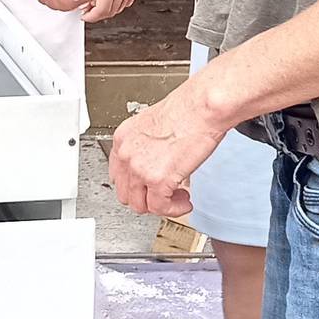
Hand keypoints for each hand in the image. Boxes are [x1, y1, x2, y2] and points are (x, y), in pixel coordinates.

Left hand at [108, 81, 227, 217]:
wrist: (201, 108)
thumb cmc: (186, 110)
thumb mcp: (154, 124)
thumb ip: (148, 145)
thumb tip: (156, 159)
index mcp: (123, 138)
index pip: (117, 174)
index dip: (135, 185)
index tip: (147, 187)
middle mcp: (126, 154)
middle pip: (126, 194)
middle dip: (147, 198)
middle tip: (165, 194)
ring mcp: (139, 169)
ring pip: (141, 205)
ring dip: (161, 206)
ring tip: (177, 197)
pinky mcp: (158, 180)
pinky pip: (161, 208)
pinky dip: (174, 209)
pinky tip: (185, 201)